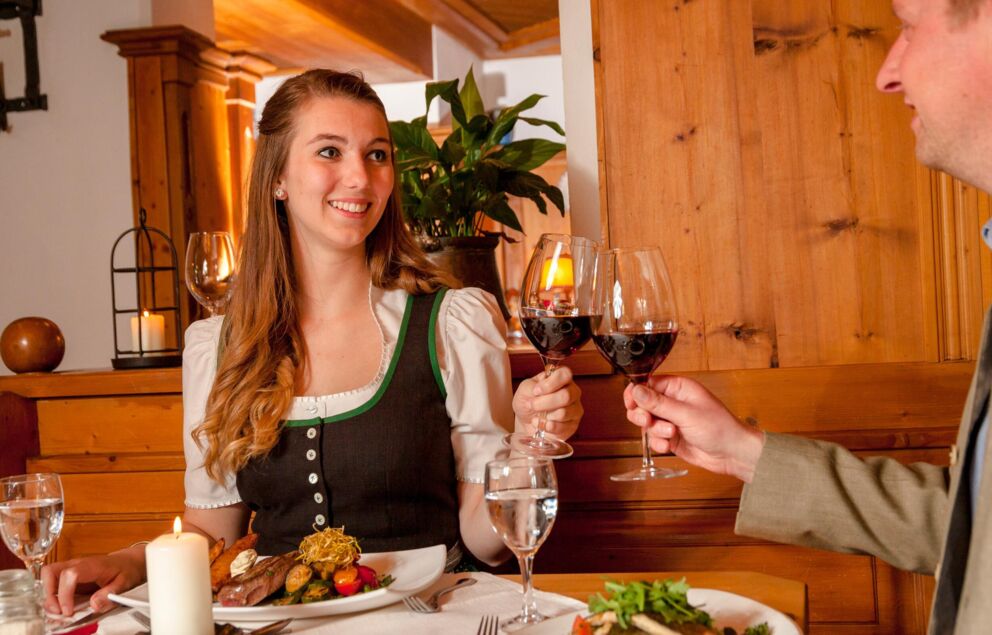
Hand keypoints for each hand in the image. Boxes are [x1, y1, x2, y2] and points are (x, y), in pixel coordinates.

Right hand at [41, 548, 144, 615]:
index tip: (69, 611)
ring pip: (48, 578)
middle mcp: (77, 564)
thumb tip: (94, 605)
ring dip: (49, 597)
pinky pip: (54, 584)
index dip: (64, 594)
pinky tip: (62, 608)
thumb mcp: (124, 583)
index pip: (69, 574)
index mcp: (91, 565)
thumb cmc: (126, 569)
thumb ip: (110, 594)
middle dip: (49, 594)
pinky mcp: (69, 577)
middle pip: (50, 572)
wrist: (127, 562)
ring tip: (59, 612)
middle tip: (59, 611)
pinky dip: (53, 598)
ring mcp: (71, 569)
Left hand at [513, 366, 582, 439]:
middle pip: (565, 396)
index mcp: (562, 378)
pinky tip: (541, 424)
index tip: (536, 391)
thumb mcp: (524, 389)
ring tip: (536, 416)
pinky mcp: (572, 425)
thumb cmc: (527, 401)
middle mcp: (572, 392)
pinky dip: (547, 426)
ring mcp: (575, 409)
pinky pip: (562, 427)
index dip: (550, 383)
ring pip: (563, 413)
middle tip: (532, 405)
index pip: (565, 374)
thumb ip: (532, 386)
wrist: (526, 421)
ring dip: (544, 416)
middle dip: (544, 402)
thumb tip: (540, 390)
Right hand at [625, 375, 764, 481]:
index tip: (631, 404)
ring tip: (670, 435)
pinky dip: (658, 443)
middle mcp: (673, 402)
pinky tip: (669, 446)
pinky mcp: (671, 437)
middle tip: (649, 421)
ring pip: (646, 423)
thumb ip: (658, 403)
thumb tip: (636, 390)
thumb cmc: (719, 428)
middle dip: (643, 415)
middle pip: (642, 404)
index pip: (647, 384)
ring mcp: (671, 420)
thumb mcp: (686, 413)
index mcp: (678, 388)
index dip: (636, 393)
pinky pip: (653, 438)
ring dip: (654, 431)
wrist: (732, 454)